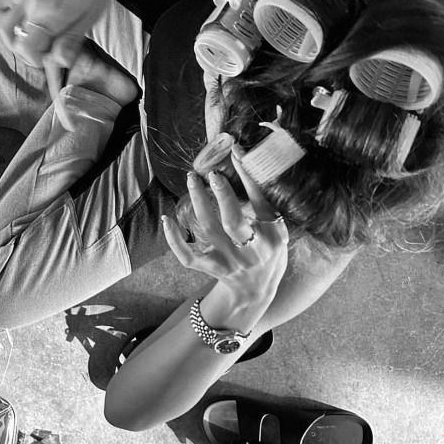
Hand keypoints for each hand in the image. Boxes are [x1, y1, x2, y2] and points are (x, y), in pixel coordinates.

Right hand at [0, 0, 124, 67]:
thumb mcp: (91, 15)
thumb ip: (72, 41)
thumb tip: (61, 63)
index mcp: (49, 14)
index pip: (29, 50)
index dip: (39, 60)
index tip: (54, 58)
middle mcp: (31, 4)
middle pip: (14, 41)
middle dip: (26, 54)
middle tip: (44, 54)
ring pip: (1, 25)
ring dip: (9, 41)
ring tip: (23, 47)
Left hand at [162, 146, 288, 308]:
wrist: (256, 290)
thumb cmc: (268, 249)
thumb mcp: (276, 228)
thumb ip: (262, 199)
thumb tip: (242, 159)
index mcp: (271, 236)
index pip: (260, 203)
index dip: (247, 178)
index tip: (235, 154)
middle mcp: (251, 250)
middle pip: (233, 222)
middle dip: (222, 195)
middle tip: (211, 173)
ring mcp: (229, 260)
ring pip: (209, 231)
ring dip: (198, 203)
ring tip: (192, 180)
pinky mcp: (210, 268)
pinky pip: (187, 256)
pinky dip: (175, 239)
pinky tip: (168, 219)